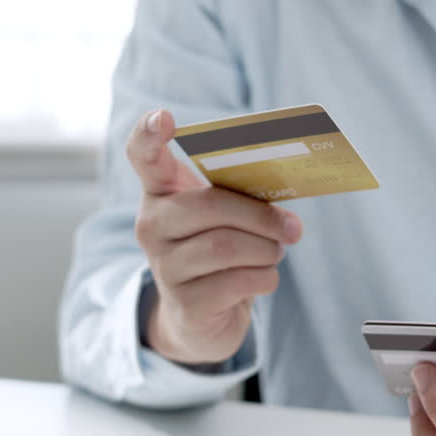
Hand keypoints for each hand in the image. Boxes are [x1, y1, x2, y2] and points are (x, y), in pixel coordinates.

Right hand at [128, 108, 302, 363]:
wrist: (199, 318)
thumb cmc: (218, 251)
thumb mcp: (224, 219)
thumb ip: (243, 202)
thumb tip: (288, 218)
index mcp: (161, 194)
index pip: (142, 156)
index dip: (149, 134)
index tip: (164, 117)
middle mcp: (151, 226)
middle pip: (210, 206)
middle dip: (261, 215)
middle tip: (293, 228)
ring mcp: (164, 268)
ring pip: (228, 246)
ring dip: (267, 249)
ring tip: (276, 251)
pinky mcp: (186, 304)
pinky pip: (239, 281)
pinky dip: (265, 277)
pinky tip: (263, 277)